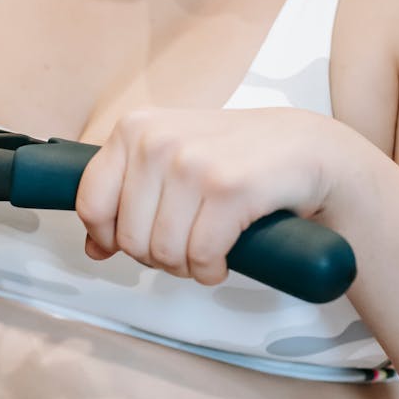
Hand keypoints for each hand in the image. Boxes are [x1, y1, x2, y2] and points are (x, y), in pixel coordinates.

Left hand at [76, 107, 339, 284]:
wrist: (307, 149)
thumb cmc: (237, 157)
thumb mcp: (171, 162)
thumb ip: (128, 195)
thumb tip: (94, 247)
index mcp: (134, 128)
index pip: (91, 202)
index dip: (110, 236)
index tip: (134, 239)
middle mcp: (157, 140)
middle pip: (130, 237)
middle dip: (157, 255)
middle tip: (186, 242)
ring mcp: (193, 162)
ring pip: (163, 252)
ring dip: (187, 266)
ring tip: (206, 247)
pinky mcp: (228, 188)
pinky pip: (201, 256)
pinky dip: (212, 270)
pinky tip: (224, 257)